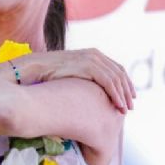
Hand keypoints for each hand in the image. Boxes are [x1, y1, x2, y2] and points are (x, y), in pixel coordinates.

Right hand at [17, 49, 135, 112]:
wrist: (34, 68)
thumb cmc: (48, 75)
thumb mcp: (71, 75)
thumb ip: (83, 79)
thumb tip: (90, 94)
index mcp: (93, 54)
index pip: (116, 68)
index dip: (125, 83)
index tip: (128, 97)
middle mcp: (95, 54)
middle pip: (119, 73)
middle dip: (127, 91)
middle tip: (129, 107)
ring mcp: (92, 59)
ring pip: (116, 79)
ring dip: (123, 95)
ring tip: (125, 110)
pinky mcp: (88, 66)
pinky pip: (109, 82)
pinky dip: (116, 95)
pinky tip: (117, 106)